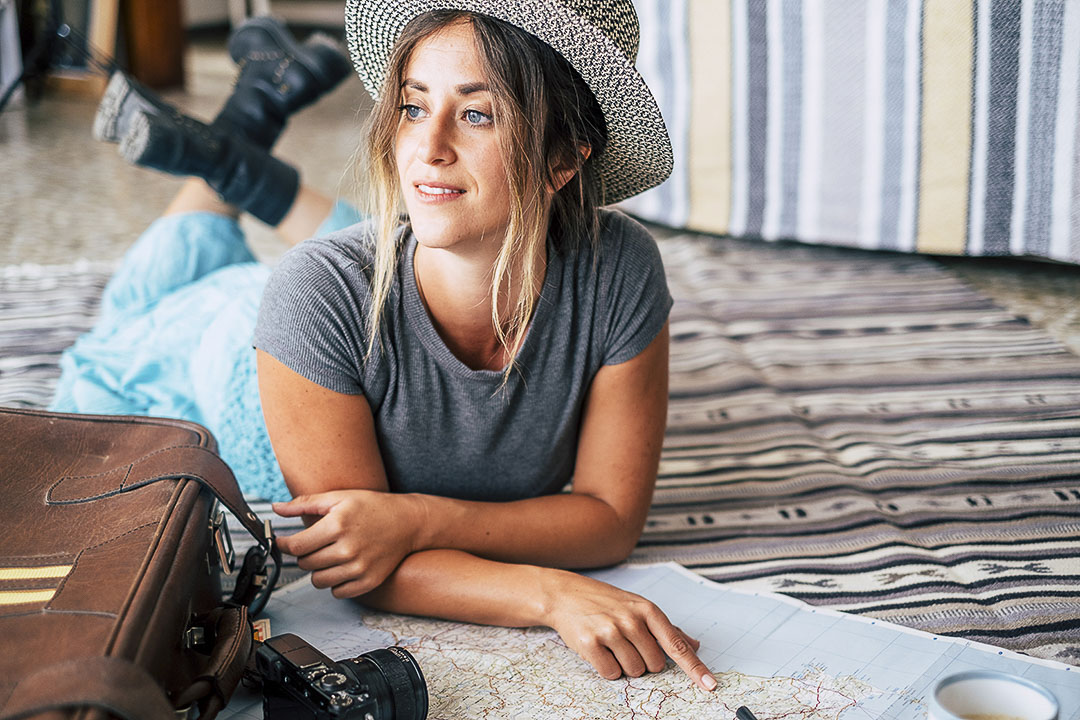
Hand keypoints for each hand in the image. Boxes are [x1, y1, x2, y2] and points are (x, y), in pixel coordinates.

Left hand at [272, 490, 422, 597]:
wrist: (407, 522)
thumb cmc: (373, 507)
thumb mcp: (339, 498)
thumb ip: (305, 503)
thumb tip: (277, 509)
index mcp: (337, 525)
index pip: (296, 546)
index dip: (284, 545)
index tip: (284, 542)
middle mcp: (348, 549)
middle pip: (305, 564)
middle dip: (304, 554)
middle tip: (315, 543)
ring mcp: (359, 567)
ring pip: (318, 581)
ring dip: (318, 569)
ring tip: (329, 555)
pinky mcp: (368, 581)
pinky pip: (336, 592)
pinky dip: (335, 582)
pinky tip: (342, 566)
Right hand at [541, 571, 716, 690]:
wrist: (565, 594)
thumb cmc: (606, 601)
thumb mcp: (638, 607)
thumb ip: (667, 628)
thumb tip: (695, 645)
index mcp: (647, 610)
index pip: (676, 644)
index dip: (695, 667)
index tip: (710, 684)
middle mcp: (631, 620)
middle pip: (654, 665)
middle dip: (643, 661)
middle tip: (627, 644)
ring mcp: (610, 631)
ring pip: (633, 671)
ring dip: (624, 665)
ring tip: (611, 645)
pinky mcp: (590, 643)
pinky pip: (611, 673)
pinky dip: (607, 668)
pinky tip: (600, 650)